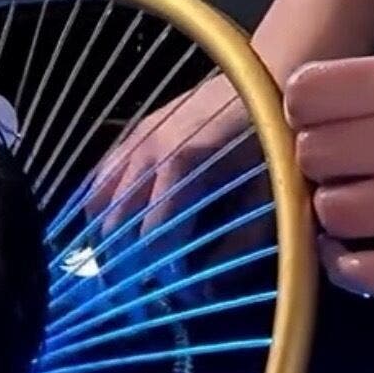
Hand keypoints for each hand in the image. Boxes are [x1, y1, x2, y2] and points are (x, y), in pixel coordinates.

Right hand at [82, 75, 263, 297]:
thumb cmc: (276, 139)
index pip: (154, 236)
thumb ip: (234, 245)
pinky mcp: (135, 132)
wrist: (270, 75)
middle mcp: (149, 154)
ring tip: (110, 261)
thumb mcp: (268, 196)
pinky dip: (97, 203)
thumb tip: (203, 290)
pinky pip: (101, 174)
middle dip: (121, 261)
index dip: (158, 272)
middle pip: (117, 222)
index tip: (164, 297)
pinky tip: (101, 223)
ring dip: (102, 234)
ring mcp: (137, 140)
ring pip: (98, 198)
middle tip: (127, 290)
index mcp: (183, 170)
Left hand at [286, 56, 373, 295]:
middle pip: (314, 153)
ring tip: (358, 194)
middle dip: (320, 156)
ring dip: (335, 207)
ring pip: (335, 211)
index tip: (320, 108)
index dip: (307, 101)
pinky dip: (345, 265)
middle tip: (345, 155)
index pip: (310, 93)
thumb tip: (303, 92)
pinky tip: (348, 248)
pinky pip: (366, 272)